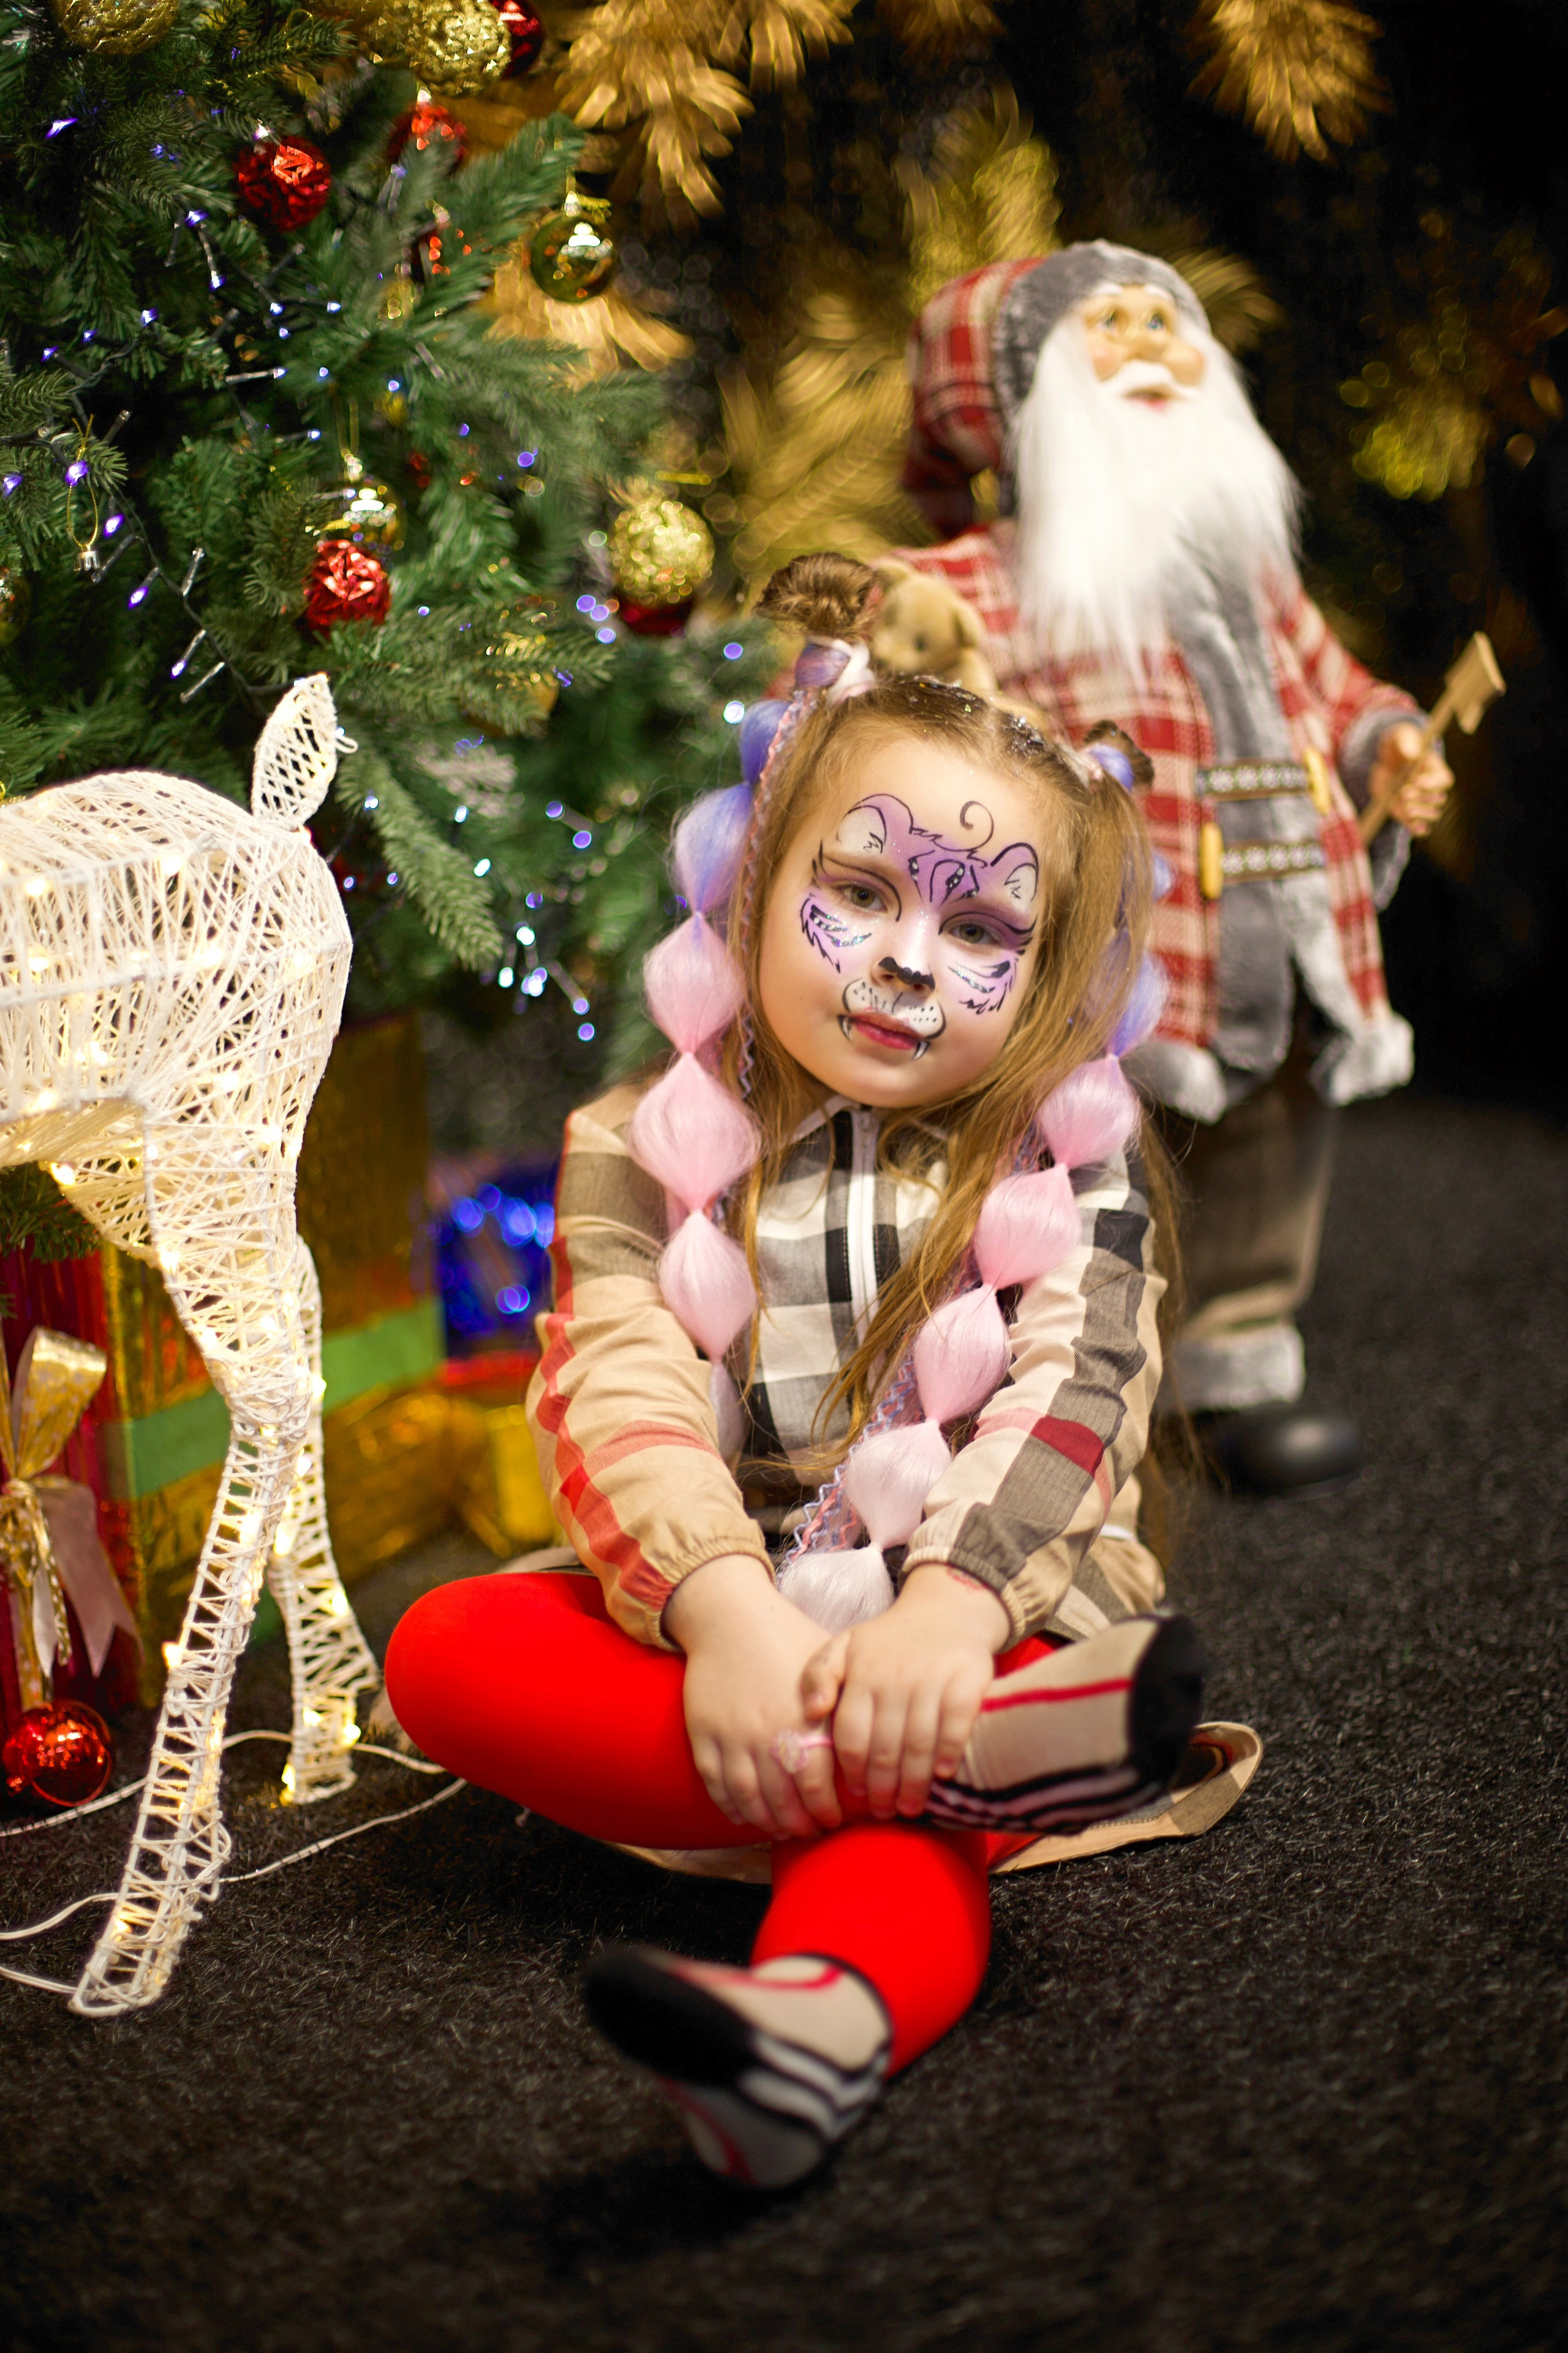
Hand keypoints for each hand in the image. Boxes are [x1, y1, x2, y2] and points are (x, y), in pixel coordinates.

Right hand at [664, 1554, 842, 1839]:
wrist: (729, 1615)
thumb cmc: (786, 1636)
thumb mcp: (827, 1662)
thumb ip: (844, 1702)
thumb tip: (868, 1741)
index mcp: (803, 1718)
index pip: (817, 1785)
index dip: (826, 1810)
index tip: (834, 1819)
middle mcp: (768, 1732)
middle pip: (784, 1800)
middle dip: (800, 1824)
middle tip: (810, 1831)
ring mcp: (732, 1736)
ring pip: (750, 1799)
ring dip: (767, 1822)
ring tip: (782, 1830)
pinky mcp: (704, 1734)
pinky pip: (717, 1785)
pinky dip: (731, 1806)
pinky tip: (745, 1815)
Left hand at [800, 1565, 1009, 1820]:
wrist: (947, 1610)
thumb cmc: (889, 1640)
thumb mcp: (846, 1646)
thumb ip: (819, 1674)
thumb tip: (810, 1711)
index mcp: (861, 1674)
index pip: (850, 1735)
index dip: (853, 1771)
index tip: (856, 1796)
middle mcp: (894, 1678)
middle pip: (883, 1748)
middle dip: (881, 1788)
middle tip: (883, 1812)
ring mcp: (931, 1679)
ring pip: (917, 1744)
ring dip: (913, 1783)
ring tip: (909, 1807)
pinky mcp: (966, 1680)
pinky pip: (955, 1726)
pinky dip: (948, 1753)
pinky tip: (943, 1775)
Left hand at [1368, 721, 1453, 838]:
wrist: (1383, 763)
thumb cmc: (1396, 746)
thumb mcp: (1398, 738)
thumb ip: (1405, 743)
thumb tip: (1411, 754)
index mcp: (1435, 769)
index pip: (1444, 781)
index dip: (1432, 783)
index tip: (1416, 781)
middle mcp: (1432, 789)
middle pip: (1438, 800)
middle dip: (1422, 798)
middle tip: (1404, 791)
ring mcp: (1422, 803)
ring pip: (1432, 815)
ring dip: (1419, 813)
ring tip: (1404, 805)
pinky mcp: (1408, 814)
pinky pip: (1420, 828)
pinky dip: (1418, 829)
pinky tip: (1413, 826)